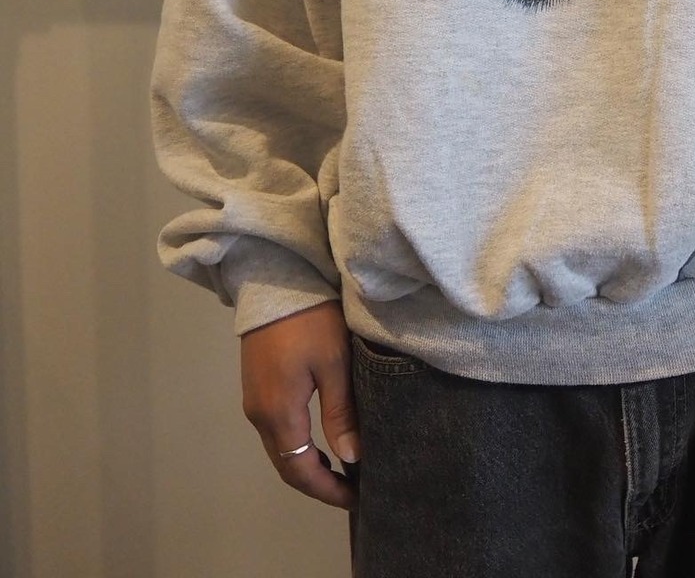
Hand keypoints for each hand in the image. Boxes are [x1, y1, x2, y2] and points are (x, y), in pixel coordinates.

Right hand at [240, 300, 359, 509]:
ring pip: (280, 448)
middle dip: (318, 482)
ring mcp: (254, 400)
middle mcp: (259, 414)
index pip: (299, 470)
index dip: (327, 490)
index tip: (357, 497)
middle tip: (353, 488)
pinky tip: (320, 439)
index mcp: (278, 413)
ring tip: (343, 468)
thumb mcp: (335, 364)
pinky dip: (298, 444)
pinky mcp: (257, 385)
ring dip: (307, 463)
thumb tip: (351, 458)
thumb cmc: (311, 320)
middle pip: (286, 464)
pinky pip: (276, 429)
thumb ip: (340, 414)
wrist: (277, 280)